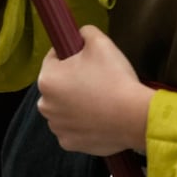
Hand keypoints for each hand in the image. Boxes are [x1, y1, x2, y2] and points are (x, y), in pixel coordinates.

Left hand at [38, 26, 154, 155]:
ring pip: (64, 108)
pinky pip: (73, 128)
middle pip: (58, 85)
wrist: (131, 117)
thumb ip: (86, 32)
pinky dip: (83, 123)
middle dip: (73, 80)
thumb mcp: (102, 44)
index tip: (90, 58)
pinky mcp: (68, 143)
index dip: (72, 54)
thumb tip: (80, 34)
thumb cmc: (113, 77)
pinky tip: (101, 118)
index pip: (53, 58)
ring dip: (76, 103)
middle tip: (99, 79)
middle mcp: (44, 104)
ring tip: (102, 100)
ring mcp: (56, 127)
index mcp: (47, 78)